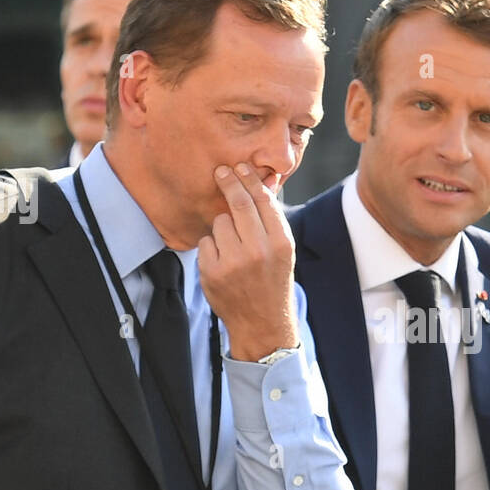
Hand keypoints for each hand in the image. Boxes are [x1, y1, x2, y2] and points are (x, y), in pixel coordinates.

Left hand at [198, 163, 298, 360]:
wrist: (262, 323)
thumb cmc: (273, 281)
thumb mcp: (283, 251)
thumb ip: (273, 218)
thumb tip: (265, 181)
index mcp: (280, 243)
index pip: (262, 200)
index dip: (249, 179)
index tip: (239, 167)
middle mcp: (258, 251)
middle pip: (238, 204)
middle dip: (229, 183)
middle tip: (221, 172)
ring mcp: (233, 262)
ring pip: (219, 223)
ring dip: (223, 227)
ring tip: (234, 246)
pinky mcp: (212, 272)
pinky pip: (206, 242)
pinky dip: (212, 247)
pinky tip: (223, 261)